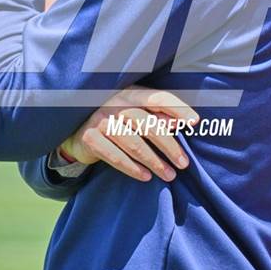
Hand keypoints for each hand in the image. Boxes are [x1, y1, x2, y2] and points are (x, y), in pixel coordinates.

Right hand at [59, 86, 198, 182]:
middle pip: (148, 125)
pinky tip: (145, 177)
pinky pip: (114, 157)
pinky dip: (131, 168)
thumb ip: (155, 114)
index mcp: (129, 92)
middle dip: (169, 146)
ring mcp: (100, 120)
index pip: (157, 98)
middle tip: (184, 163)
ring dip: (154, 162)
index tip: (195, 122)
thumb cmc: (114, 118)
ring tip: (169, 175)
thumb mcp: (133, 110)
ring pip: (133, 144)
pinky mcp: (89, 138)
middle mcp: (114, 103)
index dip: (177, 109)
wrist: (75, 126)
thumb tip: (181, 123)